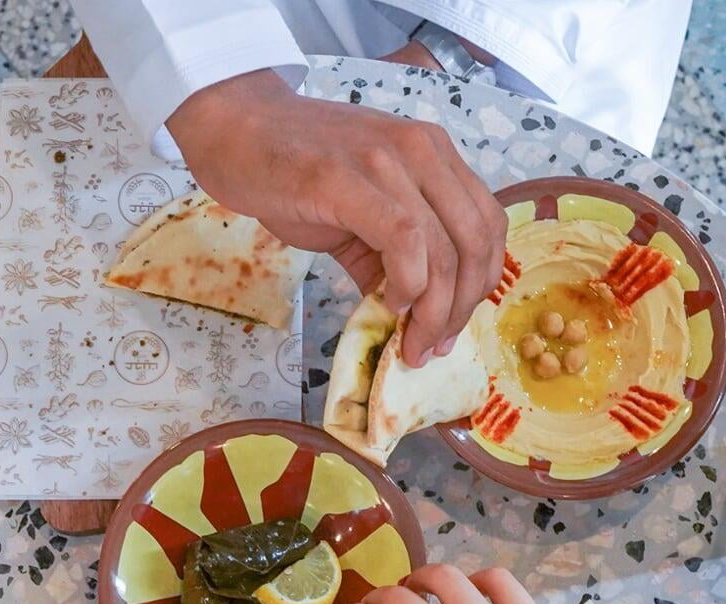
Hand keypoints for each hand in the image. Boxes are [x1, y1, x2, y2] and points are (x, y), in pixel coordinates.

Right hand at [167, 71, 506, 365]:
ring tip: (412, 341)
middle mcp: (422, 149)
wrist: (239, 134)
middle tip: (432, 347)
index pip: (487, 225)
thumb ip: (391, 260)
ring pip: (443, 248)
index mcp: (434, 154)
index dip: (480, 285)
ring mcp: (386, 160)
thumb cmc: (297, 174)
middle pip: (474, 242)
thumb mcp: (361, 216)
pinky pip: (403, 240)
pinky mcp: (347, 179)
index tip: (452, 328)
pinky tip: (390, 302)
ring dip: (434, 310)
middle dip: (460, 309)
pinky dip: (407, 283)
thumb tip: (412, 319)